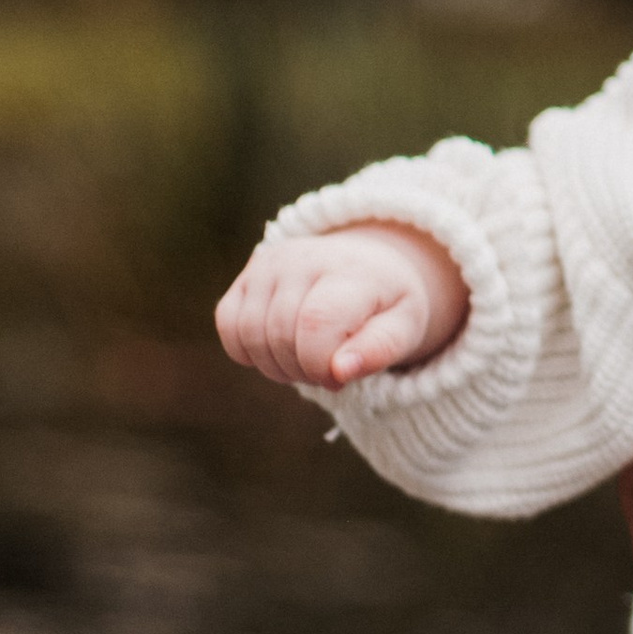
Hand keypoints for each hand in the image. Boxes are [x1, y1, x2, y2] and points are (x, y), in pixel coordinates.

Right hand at [216, 221, 469, 385]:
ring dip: (275, 366)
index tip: (338, 377)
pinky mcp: (249, 273)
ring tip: (306, 361)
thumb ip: (379, 350)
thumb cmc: (387, 304)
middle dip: (301, 371)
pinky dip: (249, 351)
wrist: (370, 264)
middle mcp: (305, 256)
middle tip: (326, 372)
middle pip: (280, 335)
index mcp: (351, 269)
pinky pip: (228, 324)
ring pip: (250, 333)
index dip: (319, 365)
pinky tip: (279, 349)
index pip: (315, 323)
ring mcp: (271, 262)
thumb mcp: (404, 327)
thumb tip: (340, 371)